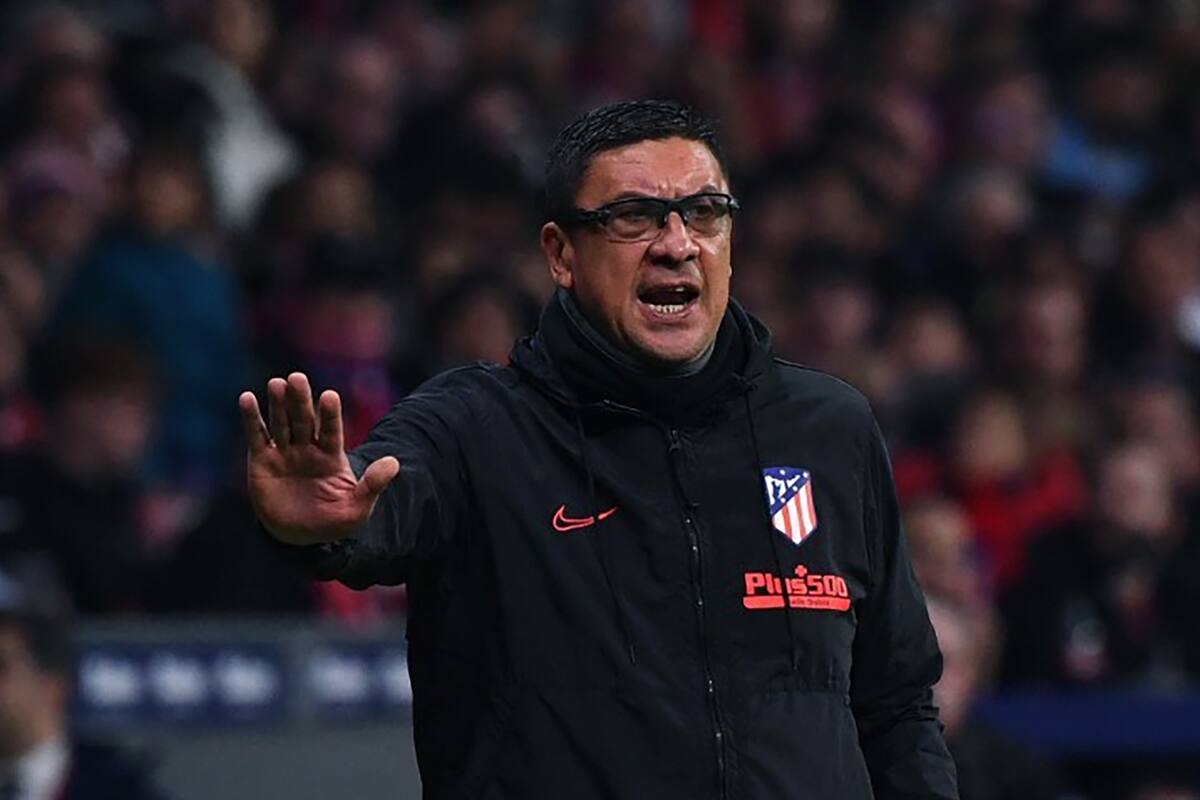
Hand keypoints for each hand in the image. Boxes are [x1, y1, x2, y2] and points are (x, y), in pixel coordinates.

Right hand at [239, 372, 398, 545]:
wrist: (300, 536)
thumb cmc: (332, 520)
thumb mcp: (357, 508)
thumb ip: (373, 485)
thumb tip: (394, 463)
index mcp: (331, 455)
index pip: (331, 430)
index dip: (330, 414)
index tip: (330, 396)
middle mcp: (308, 448)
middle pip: (304, 419)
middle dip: (301, 400)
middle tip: (297, 378)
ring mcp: (285, 452)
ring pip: (281, 423)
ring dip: (278, 403)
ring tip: (276, 383)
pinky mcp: (262, 460)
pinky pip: (257, 437)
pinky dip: (251, 418)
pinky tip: (247, 399)